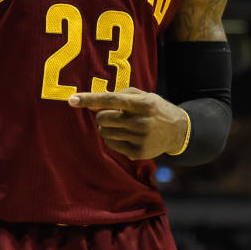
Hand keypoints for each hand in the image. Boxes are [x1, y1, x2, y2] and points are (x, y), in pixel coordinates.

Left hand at [69, 87, 187, 159]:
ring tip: (120, 125)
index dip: (90, 99)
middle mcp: (141, 122)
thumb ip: (118, 96)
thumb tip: (92, 103)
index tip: (72, 99)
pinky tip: (125, 135)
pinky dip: (112, 139)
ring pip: (105, 133)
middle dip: (101, 116)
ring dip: (106, 128)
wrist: (178, 131)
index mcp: (142, 103)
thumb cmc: (154, 108)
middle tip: (111, 115)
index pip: (110, 100)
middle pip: (103, 118)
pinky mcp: (138, 153)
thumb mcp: (142, 96)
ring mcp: (140, 139)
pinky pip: (111, 145)